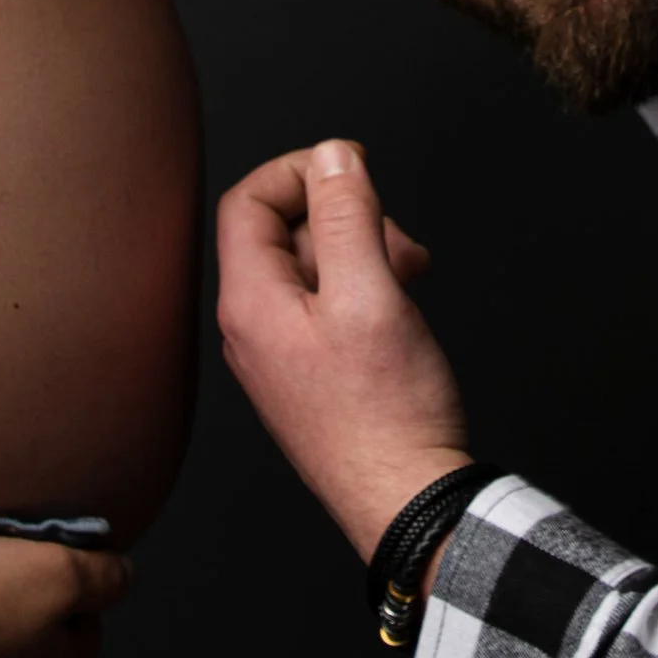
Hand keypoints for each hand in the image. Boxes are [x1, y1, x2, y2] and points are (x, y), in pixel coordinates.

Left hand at [214, 138, 468, 562]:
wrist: (407, 501)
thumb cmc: (389, 414)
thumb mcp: (373, 293)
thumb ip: (347, 216)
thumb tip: (332, 157)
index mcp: (251, 305)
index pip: (248, 202)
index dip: (300, 171)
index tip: (353, 169)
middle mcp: (253, 331)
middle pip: (283, 233)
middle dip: (345, 217)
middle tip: (398, 241)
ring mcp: (279, 357)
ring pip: (311, 269)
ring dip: (363, 252)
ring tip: (410, 276)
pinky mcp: (308, 376)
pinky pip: (325, 307)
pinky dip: (364, 288)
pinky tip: (400, 306)